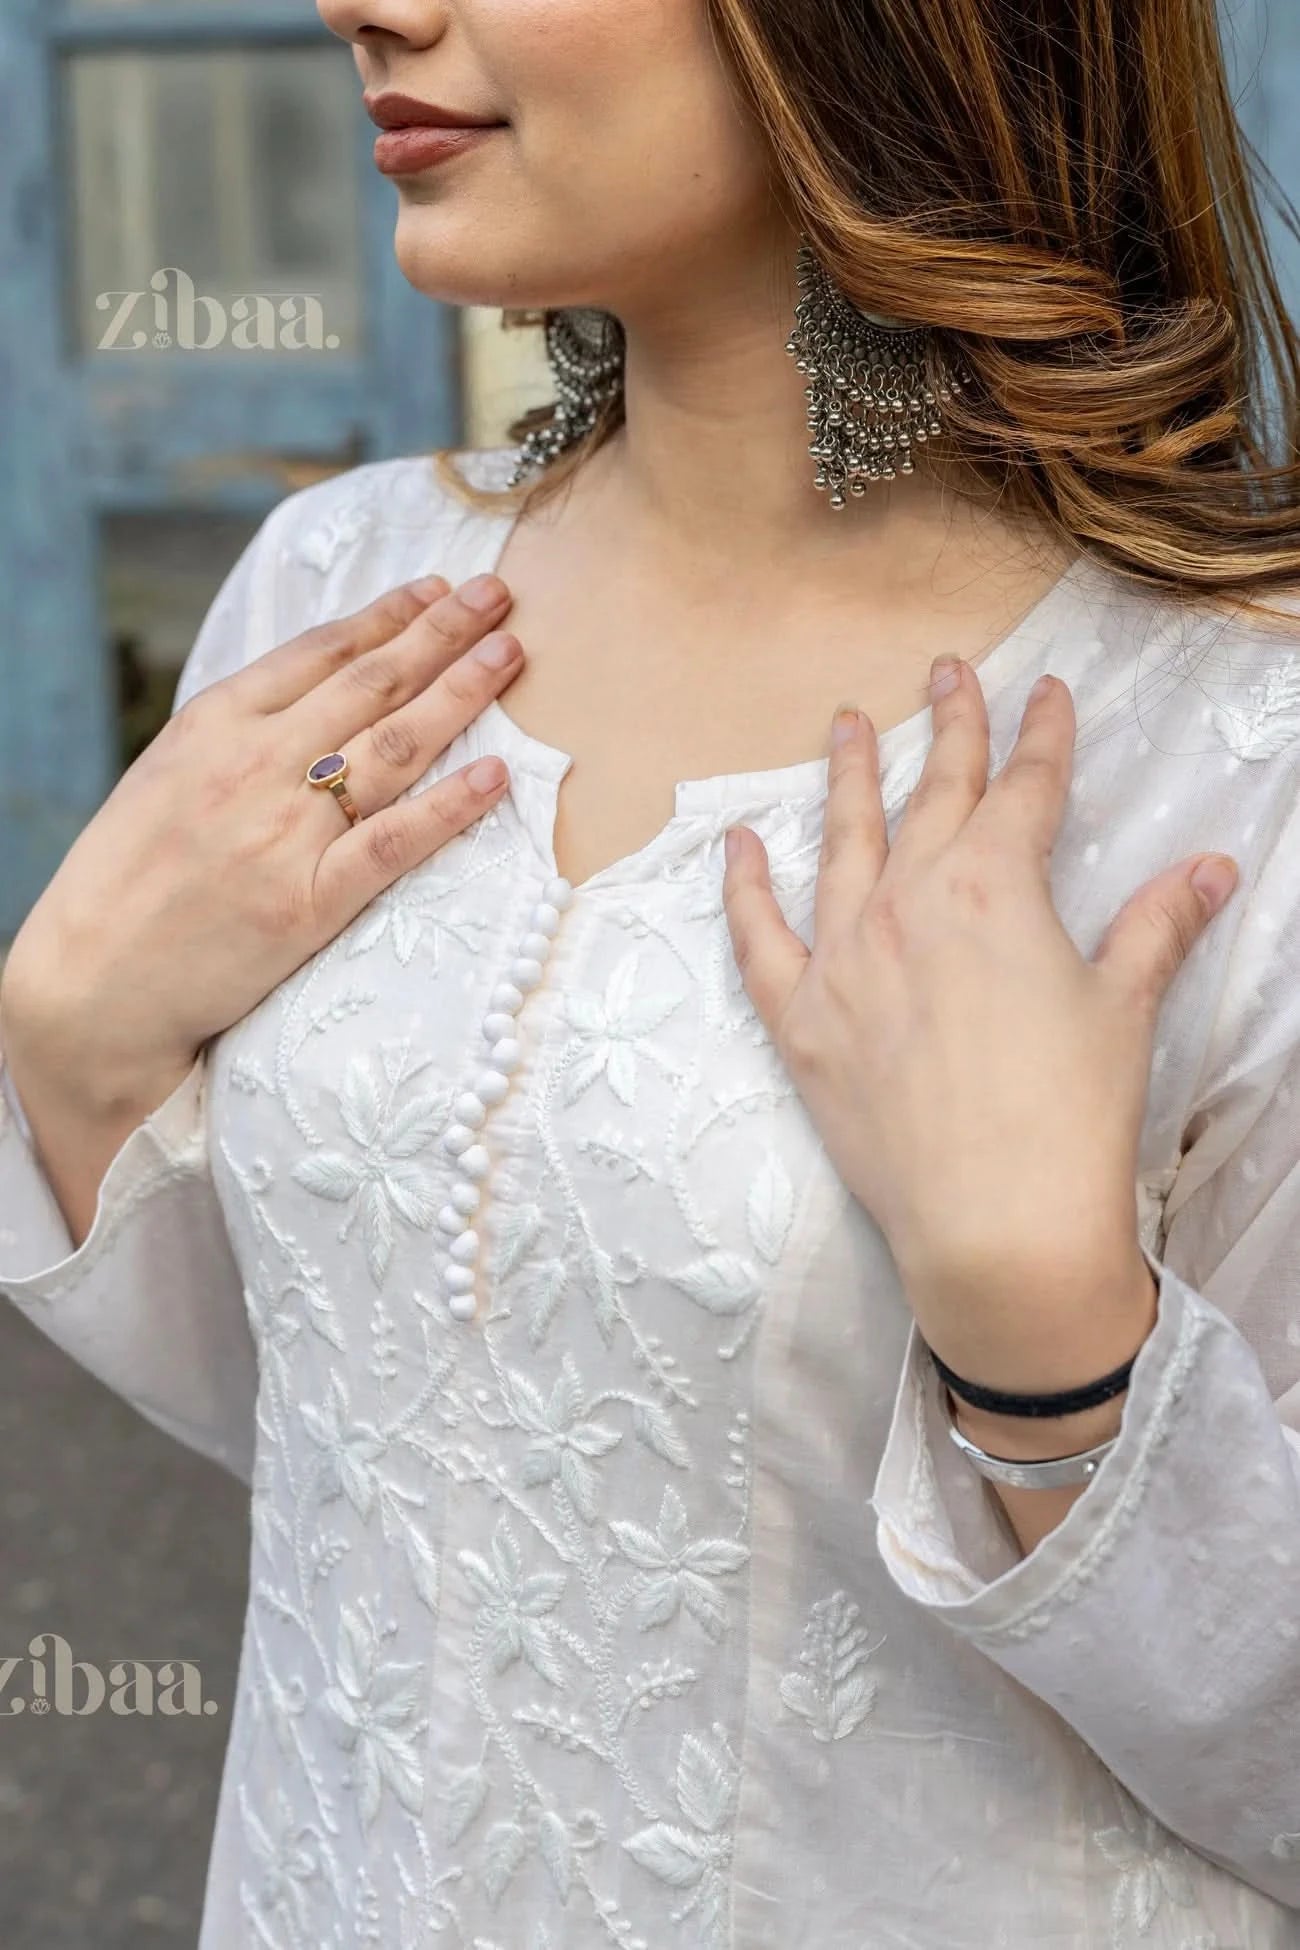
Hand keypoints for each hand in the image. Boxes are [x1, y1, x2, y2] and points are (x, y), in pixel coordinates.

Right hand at [0, 570, 523, 1114]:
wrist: (91, 980)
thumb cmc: (127, 879)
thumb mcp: (168, 775)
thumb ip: (238, 733)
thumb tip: (316, 694)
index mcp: (213, 724)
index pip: (320, 652)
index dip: (389, 616)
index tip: (438, 589)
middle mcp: (254, 765)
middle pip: (370, 684)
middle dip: (442, 633)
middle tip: (498, 597)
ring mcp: (284, 833)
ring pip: (393, 746)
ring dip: (460, 693)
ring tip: (508, 654)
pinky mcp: (309, 903)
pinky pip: (395, 843)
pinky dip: (450, 806)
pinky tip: (496, 775)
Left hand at [720, 654, 1239, 1389]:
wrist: (997, 1224)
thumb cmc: (1069, 1116)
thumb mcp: (1122, 1007)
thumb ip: (1157, 927)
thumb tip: (1209, 870)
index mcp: (994, 888)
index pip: (1024, 789)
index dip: (1040, 736)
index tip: (1045, 693)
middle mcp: (910, 902)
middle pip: (933, 795)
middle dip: (949, 727)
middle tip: (949, 671)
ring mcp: (846, 956)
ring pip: (843, 842)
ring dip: (845, 777)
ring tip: (845, 723)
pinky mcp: (801, 1017)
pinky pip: (759, 937)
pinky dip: (743, 887)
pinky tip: (737, 844)